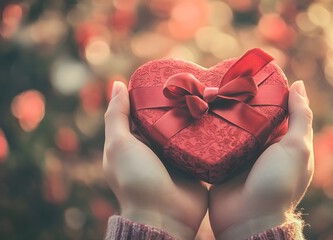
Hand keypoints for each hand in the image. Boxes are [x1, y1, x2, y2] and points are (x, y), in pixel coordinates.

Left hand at [103, 82, 207, 239]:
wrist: (165, 216)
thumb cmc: (136, 179)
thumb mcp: (119, 145)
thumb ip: (116, 116)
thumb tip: (117, 84)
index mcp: (134, 142)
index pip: (141, 111)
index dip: (151, 95)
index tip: (165, 76)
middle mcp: (154, 147)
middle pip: (165, 118)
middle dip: (176, 103)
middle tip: (192, 83)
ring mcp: (175, 156)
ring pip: (184, 129)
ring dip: (193, 115)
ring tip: (208, 94)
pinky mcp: (194, 164)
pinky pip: (200, 143)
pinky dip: (205, 131)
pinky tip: (216, 114)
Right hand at [208, 81, 313, 238]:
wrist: (248, 220)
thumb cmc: (278, 184)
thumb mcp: (296, 148)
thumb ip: (300, 117)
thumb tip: (299, 84)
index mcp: (282, 142)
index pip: (277, 109)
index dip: (267, 92)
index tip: (252, 73)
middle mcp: (262, 146)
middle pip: (251, 116)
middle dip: (240, 100)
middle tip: (225, 79)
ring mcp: (241, 154)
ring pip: (232, 126)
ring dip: (223, 112)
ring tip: (209, 91)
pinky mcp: (222, 162)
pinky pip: (216, 140)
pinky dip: (210, 128)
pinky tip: (200, 111)